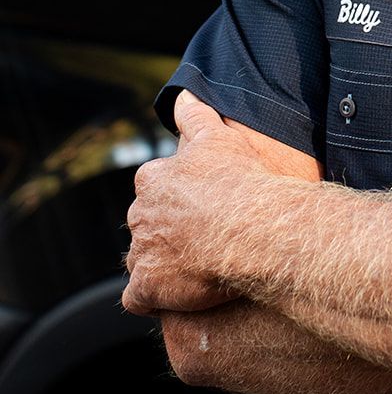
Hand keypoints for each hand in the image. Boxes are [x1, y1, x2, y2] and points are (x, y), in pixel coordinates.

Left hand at [123, 91, 284, 317]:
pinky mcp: (147, 286)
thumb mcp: (217, 137)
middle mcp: (141, 214)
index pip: (152, 188)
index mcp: (154, 180)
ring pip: (141, 260)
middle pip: (146, 225)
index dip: (175, 198)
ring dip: (159, 265)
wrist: (251, 229)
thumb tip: (182, 94)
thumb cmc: (239, 181)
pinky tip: (172, 299)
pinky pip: (138, 297)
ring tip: (193, 271)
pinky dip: (151, 298)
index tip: (198, 206)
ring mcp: (142, 252)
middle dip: (164, 232)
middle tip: (200, 239)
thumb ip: (194, 116)